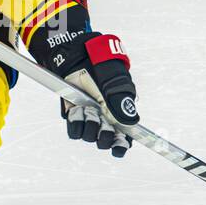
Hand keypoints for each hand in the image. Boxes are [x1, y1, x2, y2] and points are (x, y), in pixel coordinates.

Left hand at [59, 33, 138, 157]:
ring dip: (89, 125)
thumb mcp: (115, 81)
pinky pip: (74, 131)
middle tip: (101, 119)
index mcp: (121, 112)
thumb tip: (131, 123)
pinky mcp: (74, 116)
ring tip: (87, 108)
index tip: (118, 148)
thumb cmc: (101, 66)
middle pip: (107, 141)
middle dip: (104, 134)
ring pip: (90, 137)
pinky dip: (76, 123)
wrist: (78, 56)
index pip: (125, 137)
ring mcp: (90, 118)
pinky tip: (78, 110)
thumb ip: (122, 102)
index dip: (122, 145)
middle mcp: (105, 118)